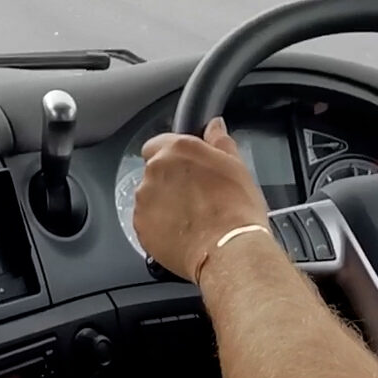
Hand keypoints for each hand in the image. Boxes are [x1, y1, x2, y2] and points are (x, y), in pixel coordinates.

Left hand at [135, 116, 270, 282]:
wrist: (228, 251)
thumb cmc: (236, 210)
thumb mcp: (237, 167)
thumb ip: (220, 142)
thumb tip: (214, 126)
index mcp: (177, 150)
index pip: (159, 143)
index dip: (172, 156)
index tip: (186, 168)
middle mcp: (155, 170)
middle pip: (154, 170)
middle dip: (170, 180)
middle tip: (195, 196)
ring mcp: (144, 199)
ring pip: (149, 196)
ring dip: (163, 202)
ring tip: (190, 217)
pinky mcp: (140, 225)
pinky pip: (147, 220)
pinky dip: (159, 225)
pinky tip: (181, 231)